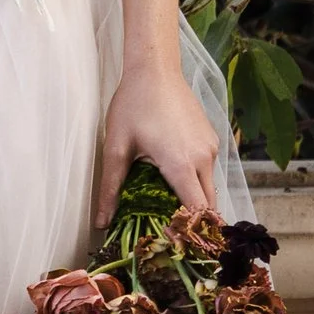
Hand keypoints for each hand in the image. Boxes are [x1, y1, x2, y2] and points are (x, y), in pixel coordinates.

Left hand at [92, 55, 220, 230]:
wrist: (156, 68)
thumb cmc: (134, 104)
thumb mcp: (117, 146)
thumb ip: (111, 187)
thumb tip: (101, 222)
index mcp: (181, 164)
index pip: (197, 211)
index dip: (190, 232)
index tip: (177, 245)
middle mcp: (204, 158)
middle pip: (208, 204)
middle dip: (194, 222)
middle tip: (172, 233)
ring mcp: (211, 147)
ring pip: (211, 187)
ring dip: (196, 200)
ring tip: (171, 208)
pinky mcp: (212, 138)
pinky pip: (210, 169)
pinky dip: (198, 181)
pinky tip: (175, 179)